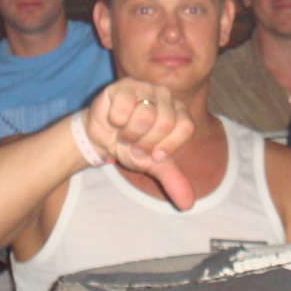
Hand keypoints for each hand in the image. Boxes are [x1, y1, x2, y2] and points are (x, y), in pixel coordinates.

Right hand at [84, 79, 195, 209]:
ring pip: (143, 116)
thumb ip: (172, 179)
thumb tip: (188, 204)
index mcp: (179, 111)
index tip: (153, 154)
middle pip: (164, 122)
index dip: (167, 146)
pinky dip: (115, 121)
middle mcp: (166, 95)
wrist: (103, 137)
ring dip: (129, 134)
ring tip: (124, 133)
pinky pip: (122, 108)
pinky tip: (114, 120)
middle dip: (145, 142)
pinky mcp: (123, 85)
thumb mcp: (152, 165)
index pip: (185, 127)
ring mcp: (145, 87)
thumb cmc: (131, 146)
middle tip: (134, 144)